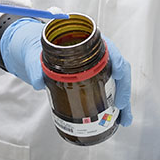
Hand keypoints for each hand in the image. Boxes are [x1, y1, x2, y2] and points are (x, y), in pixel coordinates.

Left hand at [0, 20, 132, 125]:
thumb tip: (38, 82)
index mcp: (86, 40)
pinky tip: (117, 116)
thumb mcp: (35, 54)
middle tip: (122, 108)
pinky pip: (110, 89)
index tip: (117, 78)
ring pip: (117, 82)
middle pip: (118, 69)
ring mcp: (97, 66)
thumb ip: (35, 67)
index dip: (118, 65)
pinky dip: (116, 103)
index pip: (110, 50)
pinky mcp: (94, 78)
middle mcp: (96, 52)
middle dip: (124, 89)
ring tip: (124, 119)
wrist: (34, 50)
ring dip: (123, 100)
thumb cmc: (38, 46)